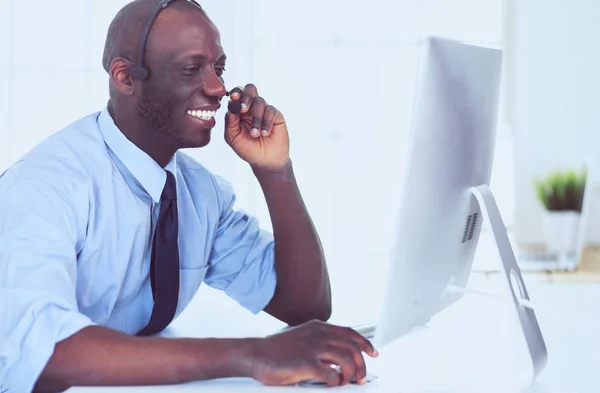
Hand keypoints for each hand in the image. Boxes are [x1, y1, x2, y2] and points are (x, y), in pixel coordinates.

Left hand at [224, 84, 289, 168]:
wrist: (266, 161)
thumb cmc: (248, 149)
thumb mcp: (233, 137)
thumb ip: (230, 122)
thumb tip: (231, 105)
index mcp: (239, 110)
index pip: (236, 94)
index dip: (235, 93)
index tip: (233, 98)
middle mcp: (251, 107)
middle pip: (250, 89)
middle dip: (246, 96)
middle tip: (243, 109)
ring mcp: (264, 110)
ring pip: (260, 102)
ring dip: (256, 119)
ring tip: (255, 134)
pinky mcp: (276, 115)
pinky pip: (270, 111)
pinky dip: (266, 122)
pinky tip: (265, 134)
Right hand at [249, 320, 378, 386]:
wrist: (254, 354)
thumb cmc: (275, 350)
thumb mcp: (301, 338)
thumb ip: (319, 342)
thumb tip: (338, 358)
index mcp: (318, 327)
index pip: (350, 332)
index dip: (365, 343)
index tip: (373, 353)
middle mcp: (318, 335)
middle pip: (352, 346)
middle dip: (362, 364)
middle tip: (361, 378)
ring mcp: (312, 348)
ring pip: (346, 359)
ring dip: (351, 374)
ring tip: (346, 383)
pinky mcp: (306, 363)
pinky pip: (331, 374)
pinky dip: (336, 381)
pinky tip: (331, 384)